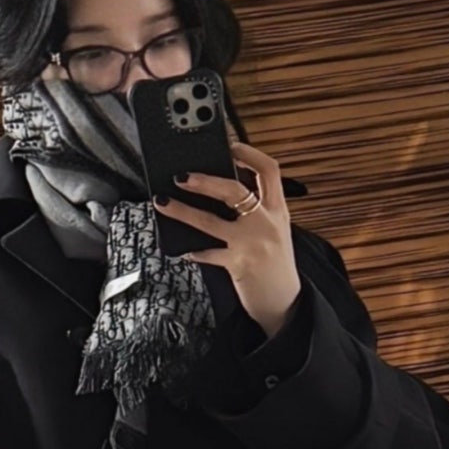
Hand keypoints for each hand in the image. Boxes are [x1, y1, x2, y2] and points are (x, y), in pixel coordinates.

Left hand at [153, 142, 301, 337]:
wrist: (286, 304)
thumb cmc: (274, 265)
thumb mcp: (274, 231)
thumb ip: (256, 210)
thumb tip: (218, 186)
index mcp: (278, 210)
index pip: (269, 171)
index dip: (249, 153)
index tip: (229, 144)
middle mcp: (268, 223)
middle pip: (236, 189)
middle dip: (205, 179)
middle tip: (181, 175)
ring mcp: (253, 244)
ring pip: (211, 221)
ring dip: (183, 210)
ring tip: (162, 202)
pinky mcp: (240, 264)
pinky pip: (209, 254)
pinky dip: (194, 252)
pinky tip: (183, 251)